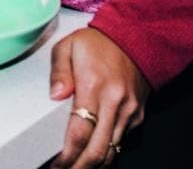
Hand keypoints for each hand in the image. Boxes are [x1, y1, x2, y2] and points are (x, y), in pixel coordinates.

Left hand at [49, 28, 149, 167]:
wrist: (136, 37)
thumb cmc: (99, 42)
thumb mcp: (68, 46)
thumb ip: (58, 72)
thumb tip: (55, 95)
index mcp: (94, 86)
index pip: (79, 133)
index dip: (66, 155)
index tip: (55, 164)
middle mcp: (114, 102)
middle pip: (97, 151)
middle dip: (79, 167)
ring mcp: (129, 111)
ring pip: (112, 151)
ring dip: (94, 164)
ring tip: (77, 167)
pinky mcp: (137, 115)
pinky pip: (122, 141)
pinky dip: (108, 152)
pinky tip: (93, 154)